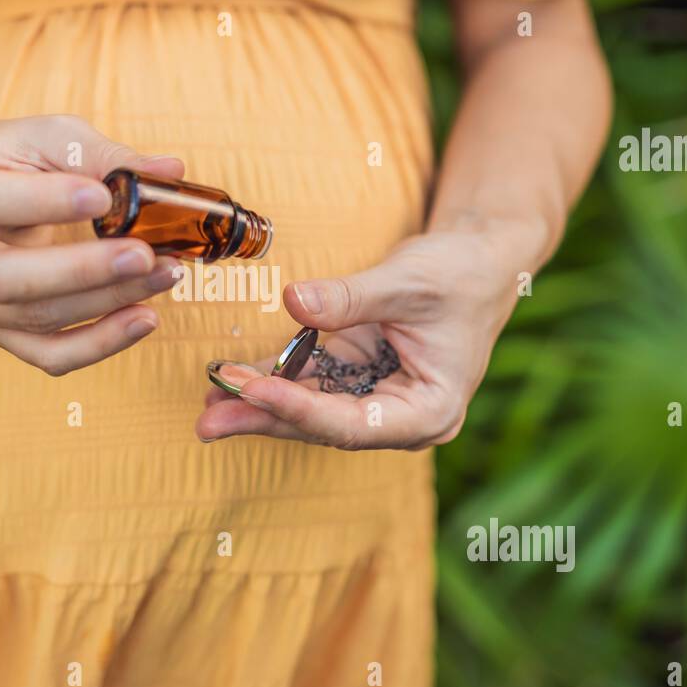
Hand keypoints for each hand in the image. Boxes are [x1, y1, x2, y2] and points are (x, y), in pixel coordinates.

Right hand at [0, 114, 184, 374]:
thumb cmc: (13, 160)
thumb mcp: (49, 138)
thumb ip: (102, 155)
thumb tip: (168, 171)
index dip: (38, 202)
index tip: (103, 197)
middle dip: (80, 271)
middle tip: (144, 255)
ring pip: (30, 318)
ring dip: (104, 303)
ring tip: (163, 277)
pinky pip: (46, 354)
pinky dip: (99, 342)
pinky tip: (142, 318)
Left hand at [195, 213, 548, 449]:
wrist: (479, 260)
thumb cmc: (460, 273)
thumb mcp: (409, 281)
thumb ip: (351, 297)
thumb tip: (293, 301)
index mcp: (429, 410)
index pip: (354, 424)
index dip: (299, 408)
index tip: (252, 389)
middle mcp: (401, 418)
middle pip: (323, 426)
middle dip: (264, 418)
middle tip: (208, 420)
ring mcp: (376, 400)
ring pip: (310, 409)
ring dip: (259, 404)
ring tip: (207, 401)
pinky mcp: (357, 377)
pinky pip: (309, 383)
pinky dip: (272, 378)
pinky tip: (229, 378)